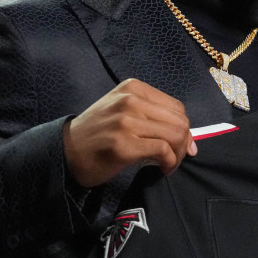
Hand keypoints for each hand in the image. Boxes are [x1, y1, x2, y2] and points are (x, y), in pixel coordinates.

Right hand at [64, 78, 195, 187]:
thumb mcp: (123, 112)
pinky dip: (169, 162)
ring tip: (168, 164)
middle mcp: (130, 100)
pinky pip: (163, 150)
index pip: (176, 107)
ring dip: (178, 155)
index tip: (179, 146)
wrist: (66, 152)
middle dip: (183, 143)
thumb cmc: (98, 134)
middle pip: (179, 121)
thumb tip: (191, 141)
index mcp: (133, 88)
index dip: (184, 128)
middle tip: (175, 158)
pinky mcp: (124, 144)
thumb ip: (153, 117)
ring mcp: (126, 121)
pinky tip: (162, 169)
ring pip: (175, 134)